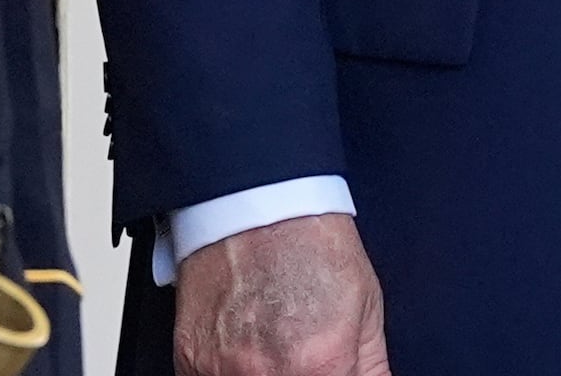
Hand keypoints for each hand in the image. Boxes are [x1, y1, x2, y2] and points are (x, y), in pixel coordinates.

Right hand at [172, 212, 390, 375]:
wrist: (259, 203)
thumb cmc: (313, 243)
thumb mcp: (366, 305)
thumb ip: (370, 365)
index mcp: (319, 366)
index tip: (331, 368)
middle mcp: (266, 375)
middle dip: (301, 374)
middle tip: (301, 352)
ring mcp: (222, 370)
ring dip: (262, 373)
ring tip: (273, 343)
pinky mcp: (189, 360)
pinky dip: (229, 370)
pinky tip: (245, 342)